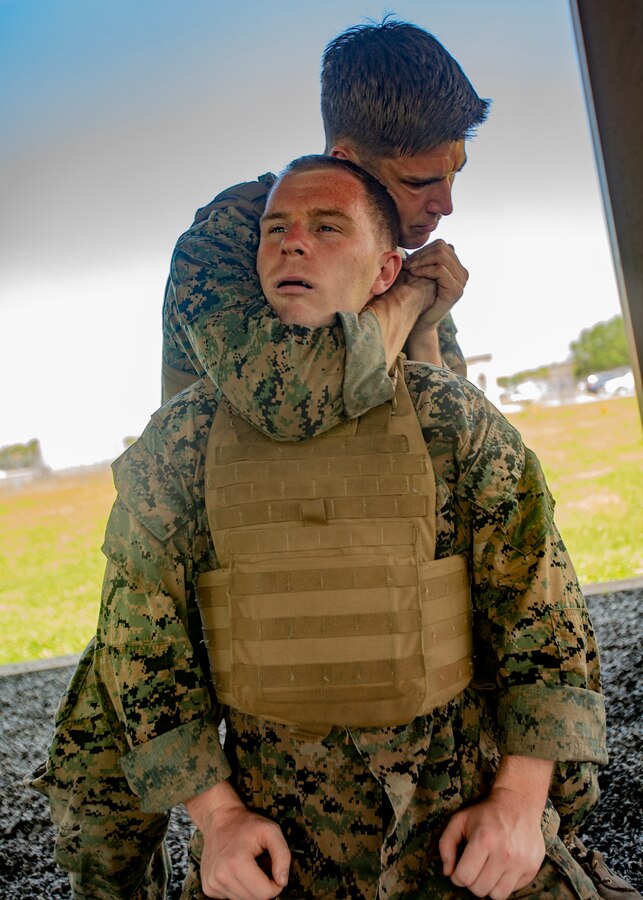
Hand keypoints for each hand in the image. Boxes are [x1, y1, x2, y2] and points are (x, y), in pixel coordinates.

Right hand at [185, 781, 290, 899]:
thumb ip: (282, 855)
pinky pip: (232, 898)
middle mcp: (221, 877)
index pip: (265, 894)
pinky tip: (237, 871)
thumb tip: (282, 881)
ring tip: (249, 867)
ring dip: (251, 888)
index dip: (276, 884)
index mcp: (236, 863)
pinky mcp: (208, 887)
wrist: (219, 819)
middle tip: (261, 865)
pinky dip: (239, 887)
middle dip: (263, 886)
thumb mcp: (271, 830)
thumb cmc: (246, 824)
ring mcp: (212, 884)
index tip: (273, 868)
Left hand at [403, 239, 467, 327]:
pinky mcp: (456, 290)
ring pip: (440, 256)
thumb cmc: (419, 297)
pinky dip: (424, 270)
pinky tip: (414, 274)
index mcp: (457, 267)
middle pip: (442, 248)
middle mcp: (463, 273)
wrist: (420, 323)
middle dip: (421, 254)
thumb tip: (439, 243)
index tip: (410, 261)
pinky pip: (440, 269)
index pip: (442, 245)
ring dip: (421, 261)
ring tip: (409, 269)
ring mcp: (461, 282)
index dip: (423, 250)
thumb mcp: (424, 273)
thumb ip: (430, 258)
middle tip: (408, 265)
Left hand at [438, 756, 552, 899]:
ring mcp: (521, 862)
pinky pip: (513, 890)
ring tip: (487, 871)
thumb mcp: (459, 820)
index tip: (459, 869)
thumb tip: (448, 872)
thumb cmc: (485, 813)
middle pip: (480, 890)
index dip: (456, 877)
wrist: (518, 802)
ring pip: (497, 895)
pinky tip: (501, 868)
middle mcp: (504, 853)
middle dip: (472, 882)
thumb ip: (446, 844)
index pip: (464, 877)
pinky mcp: (532, 868)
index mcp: (484, 839)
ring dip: (488, 886)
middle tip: (473, 869)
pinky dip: (504, 883)